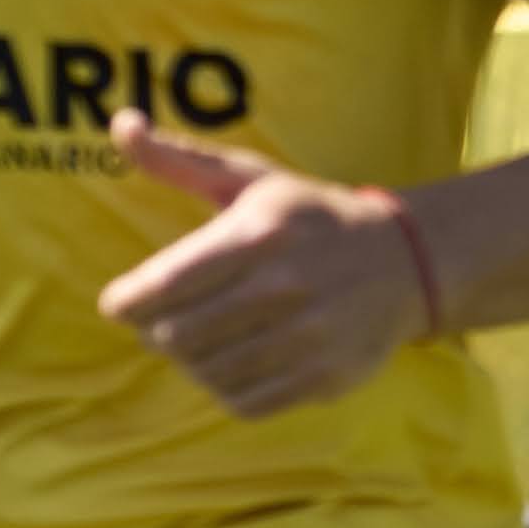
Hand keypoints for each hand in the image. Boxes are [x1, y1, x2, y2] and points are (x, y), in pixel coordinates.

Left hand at [95, 118, 433, 419]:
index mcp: (261, 232)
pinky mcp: (325, 376)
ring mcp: (309, 336)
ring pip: (206, 373)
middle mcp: (286, 286)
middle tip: (167, 319)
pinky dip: (225, 388)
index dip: (127, 302)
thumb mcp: (253, 179)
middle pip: (176, 336)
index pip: (164, 284)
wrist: (408, 262)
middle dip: (157, 331)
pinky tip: (235, 362)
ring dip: (191, 360)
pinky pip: (243, 403)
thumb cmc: (311, 217)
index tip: (120, 303)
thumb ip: (181, 159)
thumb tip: (121, 124)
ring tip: (203, 340)